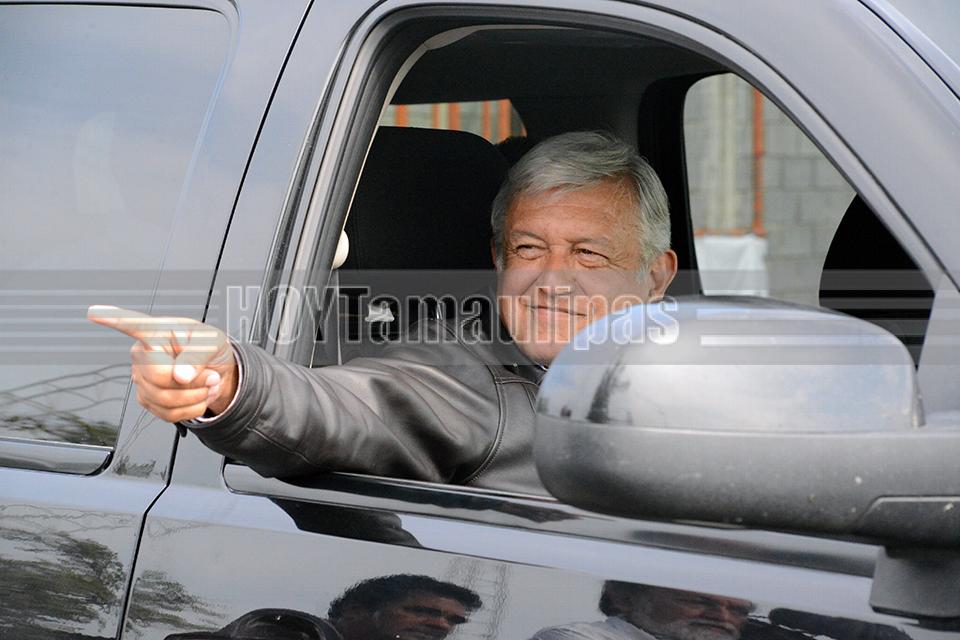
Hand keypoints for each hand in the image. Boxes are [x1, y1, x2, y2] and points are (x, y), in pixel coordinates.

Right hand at [87, 305, 238, 421]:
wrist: (215, 369)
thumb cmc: (210, 348)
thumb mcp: (214, 343)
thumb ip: (197, 357)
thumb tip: (180, 375)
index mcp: (159, 332)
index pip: (135, 326)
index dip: (114, 319)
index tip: (95, 311)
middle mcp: (144, 353)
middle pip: (158, 377)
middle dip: (193, 383)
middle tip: (211, 377)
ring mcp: (142, 377)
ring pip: (163, 399)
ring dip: (195, 397)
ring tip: (206, 384)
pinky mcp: (147, 398)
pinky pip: (167, 413)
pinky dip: (191, 409)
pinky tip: (197, 395)